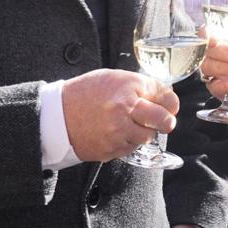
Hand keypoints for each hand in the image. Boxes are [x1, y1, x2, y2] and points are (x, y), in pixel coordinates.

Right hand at [62, 69, 178, 161]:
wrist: (56, 116)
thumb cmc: (84, 93)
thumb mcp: (112, 78)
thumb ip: (139, 86)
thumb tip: (163, 95)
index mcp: (128, 87)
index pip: (165, 96)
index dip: (170, 102)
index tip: (169, 105)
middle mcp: (125, 109)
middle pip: (164, 120)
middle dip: (167, 120)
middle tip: (164, 120)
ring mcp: (119, 131)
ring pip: (148, 136)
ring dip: (145, 131)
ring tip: (132, 124)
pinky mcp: (112, 149)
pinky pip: (132, 147)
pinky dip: (130, 141)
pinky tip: (118, 132)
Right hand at [200, 37, 227, 114]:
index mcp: (224, 46)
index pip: (208, 38)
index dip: (206, 37)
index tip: (213, 40)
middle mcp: (217, 59)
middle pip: (205, 54)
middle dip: (219, 53)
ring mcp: (217, 75)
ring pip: (206, 69)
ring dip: (220, 68)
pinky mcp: (219, 90)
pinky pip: (213, 87)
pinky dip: (221, 85)